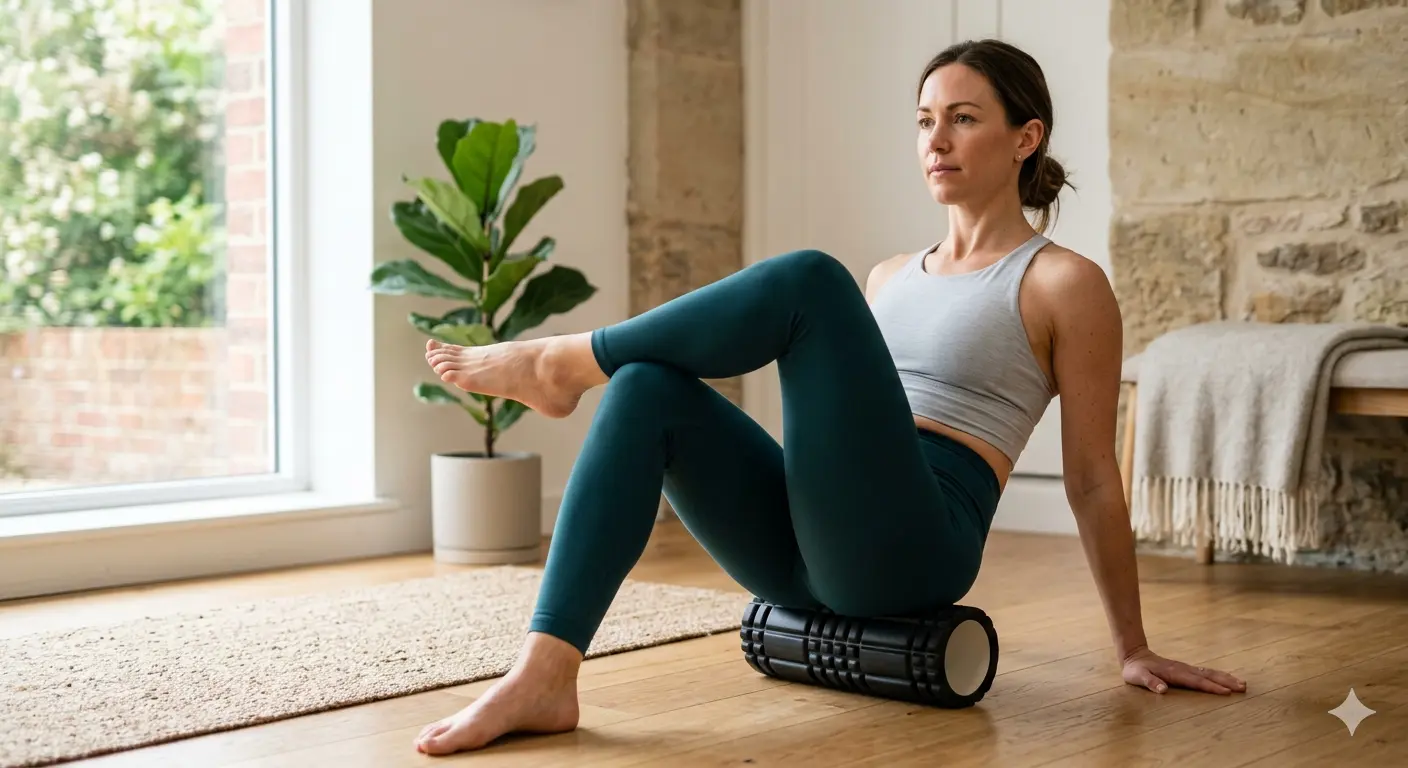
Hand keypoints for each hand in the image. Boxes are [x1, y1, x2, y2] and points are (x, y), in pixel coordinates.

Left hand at [1120, 646, 1246, 694]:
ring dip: (1225, 678)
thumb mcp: (1137, 676)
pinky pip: (1205, 672)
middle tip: (1243, 687)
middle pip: (1208, 675)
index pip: (1196, 681)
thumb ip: (1150, 682)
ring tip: (1242, 684)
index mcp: (1174, 673)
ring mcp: (1186, 668)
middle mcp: (1183, 669)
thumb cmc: (1136, 670)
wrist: (1135, 655)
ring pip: (1209, 672)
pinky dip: (1218, 676)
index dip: (1211, 687)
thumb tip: (1163, 690)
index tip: (1226, 692)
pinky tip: (1227, 680)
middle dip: (1226, 681)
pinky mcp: (1186, 669)